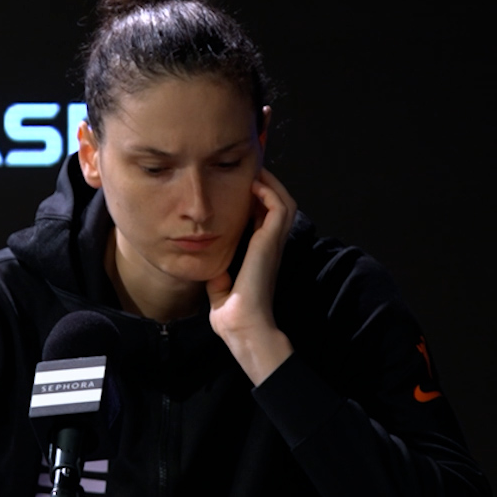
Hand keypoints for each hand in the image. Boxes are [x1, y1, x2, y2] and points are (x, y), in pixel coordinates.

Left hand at [206, 166, 295, 384]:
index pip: (263, 219)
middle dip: (266, 185)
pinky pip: (279, 208)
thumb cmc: (233, 315)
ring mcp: (273, 244)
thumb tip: (212, 269)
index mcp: (260, 255)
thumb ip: (219, 276)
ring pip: (284, 202)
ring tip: (255, 171)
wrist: (241, 326)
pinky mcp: (270, 243)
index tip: (238, 186)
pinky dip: (270, 192)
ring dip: (271, 184)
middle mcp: (270, 246)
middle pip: (278, 205)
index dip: (255, 201)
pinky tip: (254, 185)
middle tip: (249, 170)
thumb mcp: (220, 289)